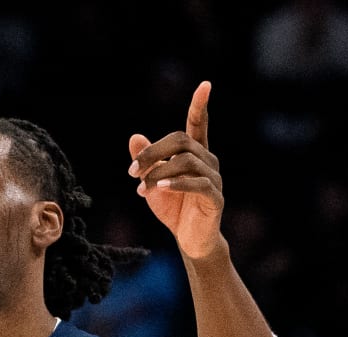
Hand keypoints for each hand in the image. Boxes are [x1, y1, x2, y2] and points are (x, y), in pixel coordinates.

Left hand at [129, 81, 223, 259]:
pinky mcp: (215, 198)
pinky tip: (161, 187)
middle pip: (182, 141)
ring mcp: (214, 179)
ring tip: (142, 188)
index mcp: (195, 154)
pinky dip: (177, 183)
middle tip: (132, 171)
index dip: (200, 105)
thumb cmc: (173, 209)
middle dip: (153, 152)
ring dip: (159, 172)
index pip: (199, 124)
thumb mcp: (153, 182)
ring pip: (187, 161)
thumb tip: (135, 137)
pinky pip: (198, 183)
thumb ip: (146, 161)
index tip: (206, 85)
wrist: (189, 241)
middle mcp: (208, 161)